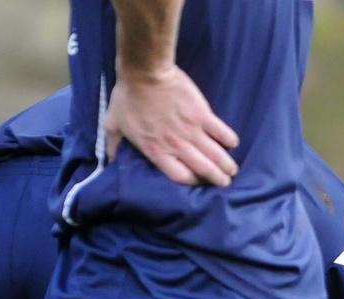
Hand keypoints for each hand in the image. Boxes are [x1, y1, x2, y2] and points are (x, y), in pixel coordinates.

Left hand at [105, 64, 238, 186]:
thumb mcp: (113, 124)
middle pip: (203, 170)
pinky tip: (232, 143)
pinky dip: (229, 140)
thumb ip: (113, 145)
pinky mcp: (203, 115)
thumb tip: (110, 161)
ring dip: (226, 165)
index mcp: (156, 150)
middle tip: (224, 182)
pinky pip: (221, 132)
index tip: (197, 180)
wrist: (144, 72)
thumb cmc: (128, 96)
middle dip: (216, 179)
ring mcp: (192, 131)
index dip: (191, 181)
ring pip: (215, 155)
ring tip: (232, 170)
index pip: (180, 176)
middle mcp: (176, 145)